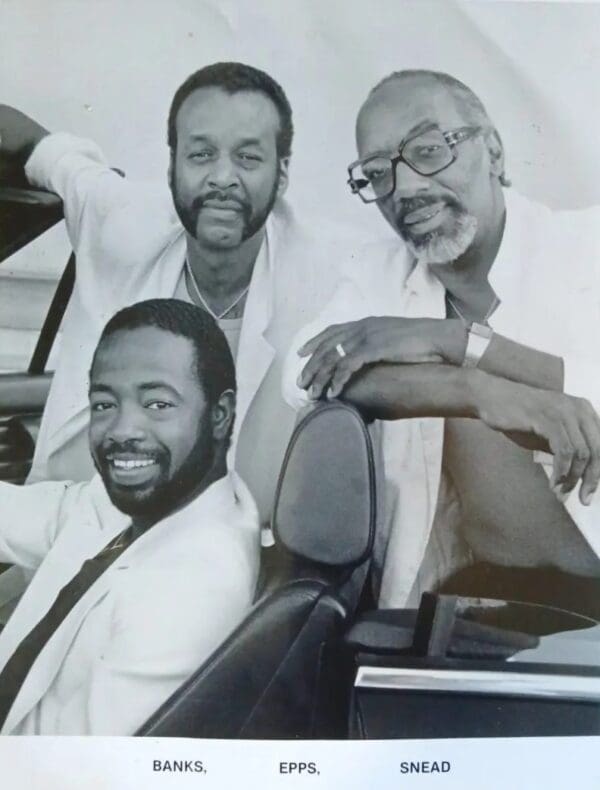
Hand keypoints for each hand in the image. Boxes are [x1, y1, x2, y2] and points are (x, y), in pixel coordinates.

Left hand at [297, 317, 460, 399]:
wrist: (441, 338)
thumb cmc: (423, 342)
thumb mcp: (394, 339)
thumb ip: (379, 345)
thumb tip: (372, 358)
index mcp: (366, 322)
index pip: (332, 330)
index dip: (314, 342)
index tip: (300, 354)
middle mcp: (362, 327)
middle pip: (326, 346)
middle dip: (311, 365)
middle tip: (301, 382)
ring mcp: (367, 336)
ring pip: (332, 357)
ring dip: (320, 377)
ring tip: (312, 394)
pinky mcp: (373, 349)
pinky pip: (347, 366)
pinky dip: (337, 381)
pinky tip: (332, 394)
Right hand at [474, 373, 599, 504]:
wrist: (492, 398)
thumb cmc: (520, 416)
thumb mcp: (550, 433)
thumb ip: (568, 448)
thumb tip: (583, 476)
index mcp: (585, 410)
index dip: (598, 471)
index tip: (589, 491)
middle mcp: (580, 409)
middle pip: (597, 450)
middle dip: (591, 479)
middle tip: (583, 499)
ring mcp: (564, 412)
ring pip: (581, 453)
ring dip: (573, 478)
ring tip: (560, 492)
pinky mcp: (547, 418)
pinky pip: (563, 450)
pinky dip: (562, 471)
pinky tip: (554, 482)